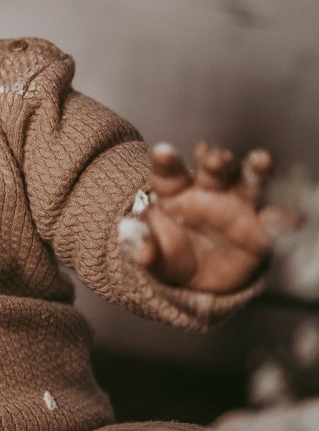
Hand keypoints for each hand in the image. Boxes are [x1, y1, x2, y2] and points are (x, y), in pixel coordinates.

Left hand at [127, 142, 292, 292]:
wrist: (200, 278)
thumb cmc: (172, 255)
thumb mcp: (154, 256)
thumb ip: (146, 249)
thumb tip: (141, 251)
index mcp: (175, 191)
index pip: (168, 172)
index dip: (165, 162)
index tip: (162, 153)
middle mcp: (210, 191)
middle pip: (213, 169)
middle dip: (216, 160)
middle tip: (215, 158)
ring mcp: (239, 206)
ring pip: (250, 181)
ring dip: (256, 170)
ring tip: (262, 160)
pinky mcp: (263, 228)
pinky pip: (277, 220)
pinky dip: (285, 218)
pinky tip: (289, 218)